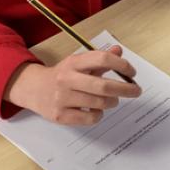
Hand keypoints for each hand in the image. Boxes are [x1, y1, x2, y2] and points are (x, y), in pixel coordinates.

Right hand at [5, 46, 140, 124]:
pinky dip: (98, 114)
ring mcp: (62, 98)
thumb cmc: (63, 75)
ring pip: (99, 103)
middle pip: (104, 86)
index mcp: (73, 62)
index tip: (132, 73)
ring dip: (112, 102)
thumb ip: (100, 58)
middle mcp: (66, 79)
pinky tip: (96, 110)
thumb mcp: (78, 63)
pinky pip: (90, 118)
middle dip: (125, 89)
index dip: (122, 65)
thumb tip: (119, 51)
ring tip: (111, 100)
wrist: (34, 89)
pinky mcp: (60, 115)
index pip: (102, 59)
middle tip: (136, 91)